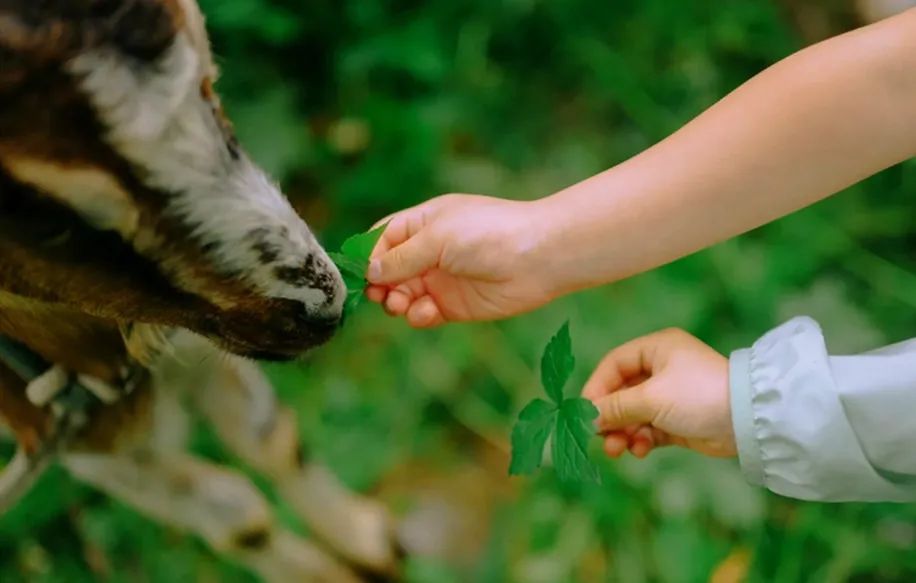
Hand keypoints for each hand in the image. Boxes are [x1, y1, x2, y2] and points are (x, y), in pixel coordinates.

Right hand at [366, 194, 557, 326]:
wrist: (538, 257)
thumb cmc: (489, 233)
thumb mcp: (437, 237)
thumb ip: (400, 257)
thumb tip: (369, 273)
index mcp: (424, 223)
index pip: (382, 238)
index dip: (367, 256)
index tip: (359, 274)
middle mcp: (429, 250)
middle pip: (387, 271)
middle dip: (378, 284)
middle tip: (379, 295)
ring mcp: (441, 278)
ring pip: (402, 295)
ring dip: (396, 302)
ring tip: (401, 303)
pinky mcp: (454, 305)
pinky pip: (424, 313)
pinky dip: (418, 316)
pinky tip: (427, 311)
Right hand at [582, 328, 735, 458]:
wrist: (749, 421)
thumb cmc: (698, 396)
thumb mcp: (651, 399)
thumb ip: (616, 407)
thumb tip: (585, 417)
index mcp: (657, 349)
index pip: (614, 365)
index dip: (596, 388)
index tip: (583, 412)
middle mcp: (663, 368)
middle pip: (622, 392)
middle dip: (610, 417)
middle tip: (598, 437)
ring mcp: (672, 395)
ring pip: (634, 413)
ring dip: (623, 431)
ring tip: (617, 449)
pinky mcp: (680, 420)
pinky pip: (650, 428)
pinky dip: (642, 439)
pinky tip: (640, 450)